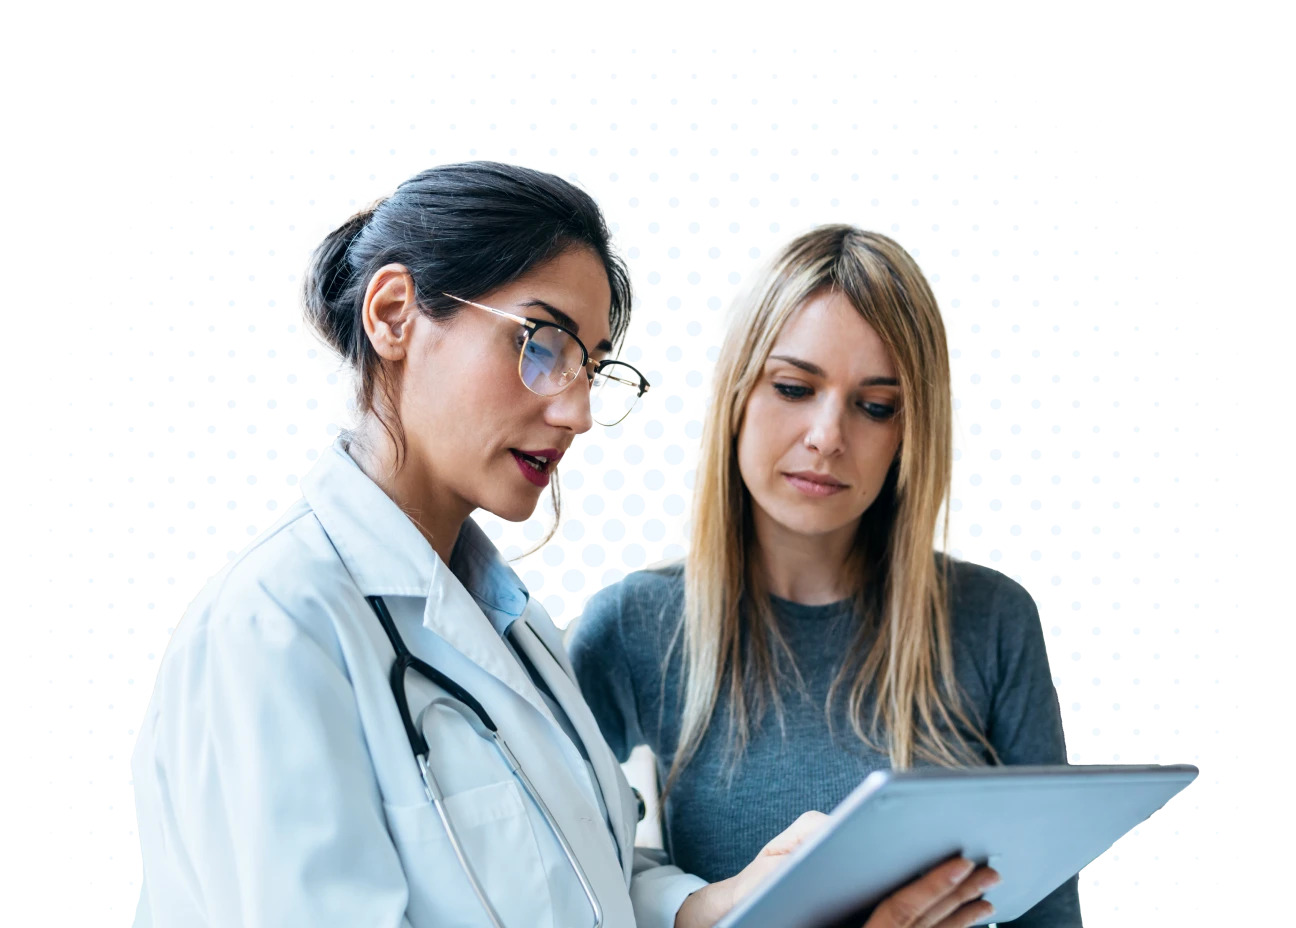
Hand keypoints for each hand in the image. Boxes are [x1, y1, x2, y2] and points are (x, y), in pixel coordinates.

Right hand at [674, 811, 999, 927]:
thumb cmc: (758, 899)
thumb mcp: (774, 868)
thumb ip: (802, 845)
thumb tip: (829, 830)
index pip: (897, 912)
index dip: (931, 888)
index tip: (959, 864)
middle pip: (920, 925)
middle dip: (957, 898)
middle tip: (990, 871)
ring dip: (958, 918)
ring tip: (988, 898)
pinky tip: (966, 921)